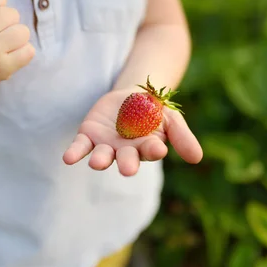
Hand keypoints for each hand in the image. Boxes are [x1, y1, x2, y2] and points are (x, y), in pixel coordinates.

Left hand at [63, 89, 202, 175]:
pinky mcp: (89, 136)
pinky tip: (68, 158)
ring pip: (103, 156)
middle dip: (128, 163)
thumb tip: (197, 159)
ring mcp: (107, 145)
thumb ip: (183, 137)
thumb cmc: (155, 112)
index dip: (154, 149)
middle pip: (127, 158)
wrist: (133, 97)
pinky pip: (81, 147)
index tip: (158, 148)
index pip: (151, 150)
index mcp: (147, 148)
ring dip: (101, 160)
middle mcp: (126, 151)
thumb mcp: (172, 119)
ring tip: (98, 163)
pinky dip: (75, 153)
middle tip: (129, 169)